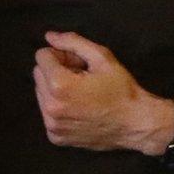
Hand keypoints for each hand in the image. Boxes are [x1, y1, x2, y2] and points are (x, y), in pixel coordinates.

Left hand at [33, 31, 170, 153]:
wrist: (135, 125)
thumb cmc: (121, 90)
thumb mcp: (102, 58)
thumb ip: (73, 42)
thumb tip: (49, 36)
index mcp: (59, 85)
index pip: (41, 56)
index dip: (61, 55)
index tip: (79, 64)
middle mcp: (50, 107)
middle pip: (38, 74)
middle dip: (56, 71)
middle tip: (81, 77)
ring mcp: (52, 125)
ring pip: (41, 94)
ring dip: (55, 89)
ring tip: (80, 94)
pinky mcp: (55, 137)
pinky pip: (46, 113)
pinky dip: (58, 108)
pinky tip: (78, 109)